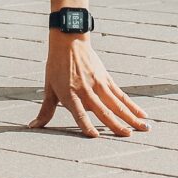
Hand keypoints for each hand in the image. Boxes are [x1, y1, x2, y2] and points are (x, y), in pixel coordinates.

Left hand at [29, 33, 149, 136]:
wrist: (69, 41)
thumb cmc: (56, 67)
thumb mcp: (49, 88)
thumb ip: (45, 111)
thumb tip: (32, 127)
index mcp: (70, 95)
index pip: (79, 113)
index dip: (86, 125)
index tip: (95, 136)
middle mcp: (86, 90)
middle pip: (103, 111)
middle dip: (116, 125)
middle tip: (128, 136)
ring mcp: (99, 84)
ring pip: (117, 104)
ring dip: (131, 117)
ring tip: (144, 128)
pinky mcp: (107, 79)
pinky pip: (121, 95)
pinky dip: (132, 105)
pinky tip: (142, 114)